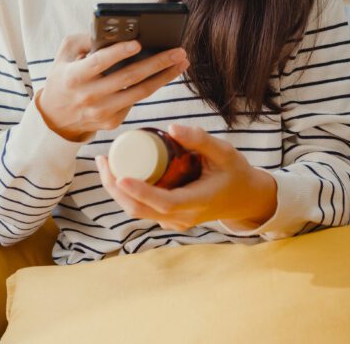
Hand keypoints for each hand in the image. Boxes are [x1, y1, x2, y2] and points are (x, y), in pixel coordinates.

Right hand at [35, 34, 188, 141]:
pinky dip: (153, 86)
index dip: (119, 53)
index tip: (138, 43)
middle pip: (129, 77)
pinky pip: (137, 100)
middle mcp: (88, 96)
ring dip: (164, 76)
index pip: (99, 62)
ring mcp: (101, 112)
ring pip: (140, 92)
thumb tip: (111, 32)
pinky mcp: (112, 122)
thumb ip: (83, 40)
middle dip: (157, 62)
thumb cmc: (64, 78)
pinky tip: (167, 74)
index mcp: (74, 76)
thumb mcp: (64, 55)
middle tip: (178, 50)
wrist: (56, 117)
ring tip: (181, 61)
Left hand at [95, 124, 277, 230]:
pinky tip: (119, 174)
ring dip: (117, 191)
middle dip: (115, 187)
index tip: (119, 175)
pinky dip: (127, 194)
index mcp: (197, 202)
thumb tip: (171, 127)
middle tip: (103, 160)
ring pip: (138, 211)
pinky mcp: (170, 218)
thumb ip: (199, 139)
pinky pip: (144, 209)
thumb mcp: (224, 151)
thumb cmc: (236, 172)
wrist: (247, 198)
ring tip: (105, 164)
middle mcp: (182, 217)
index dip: (139, 191)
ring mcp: (175, 222)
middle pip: (140, 210)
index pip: (162, 202)